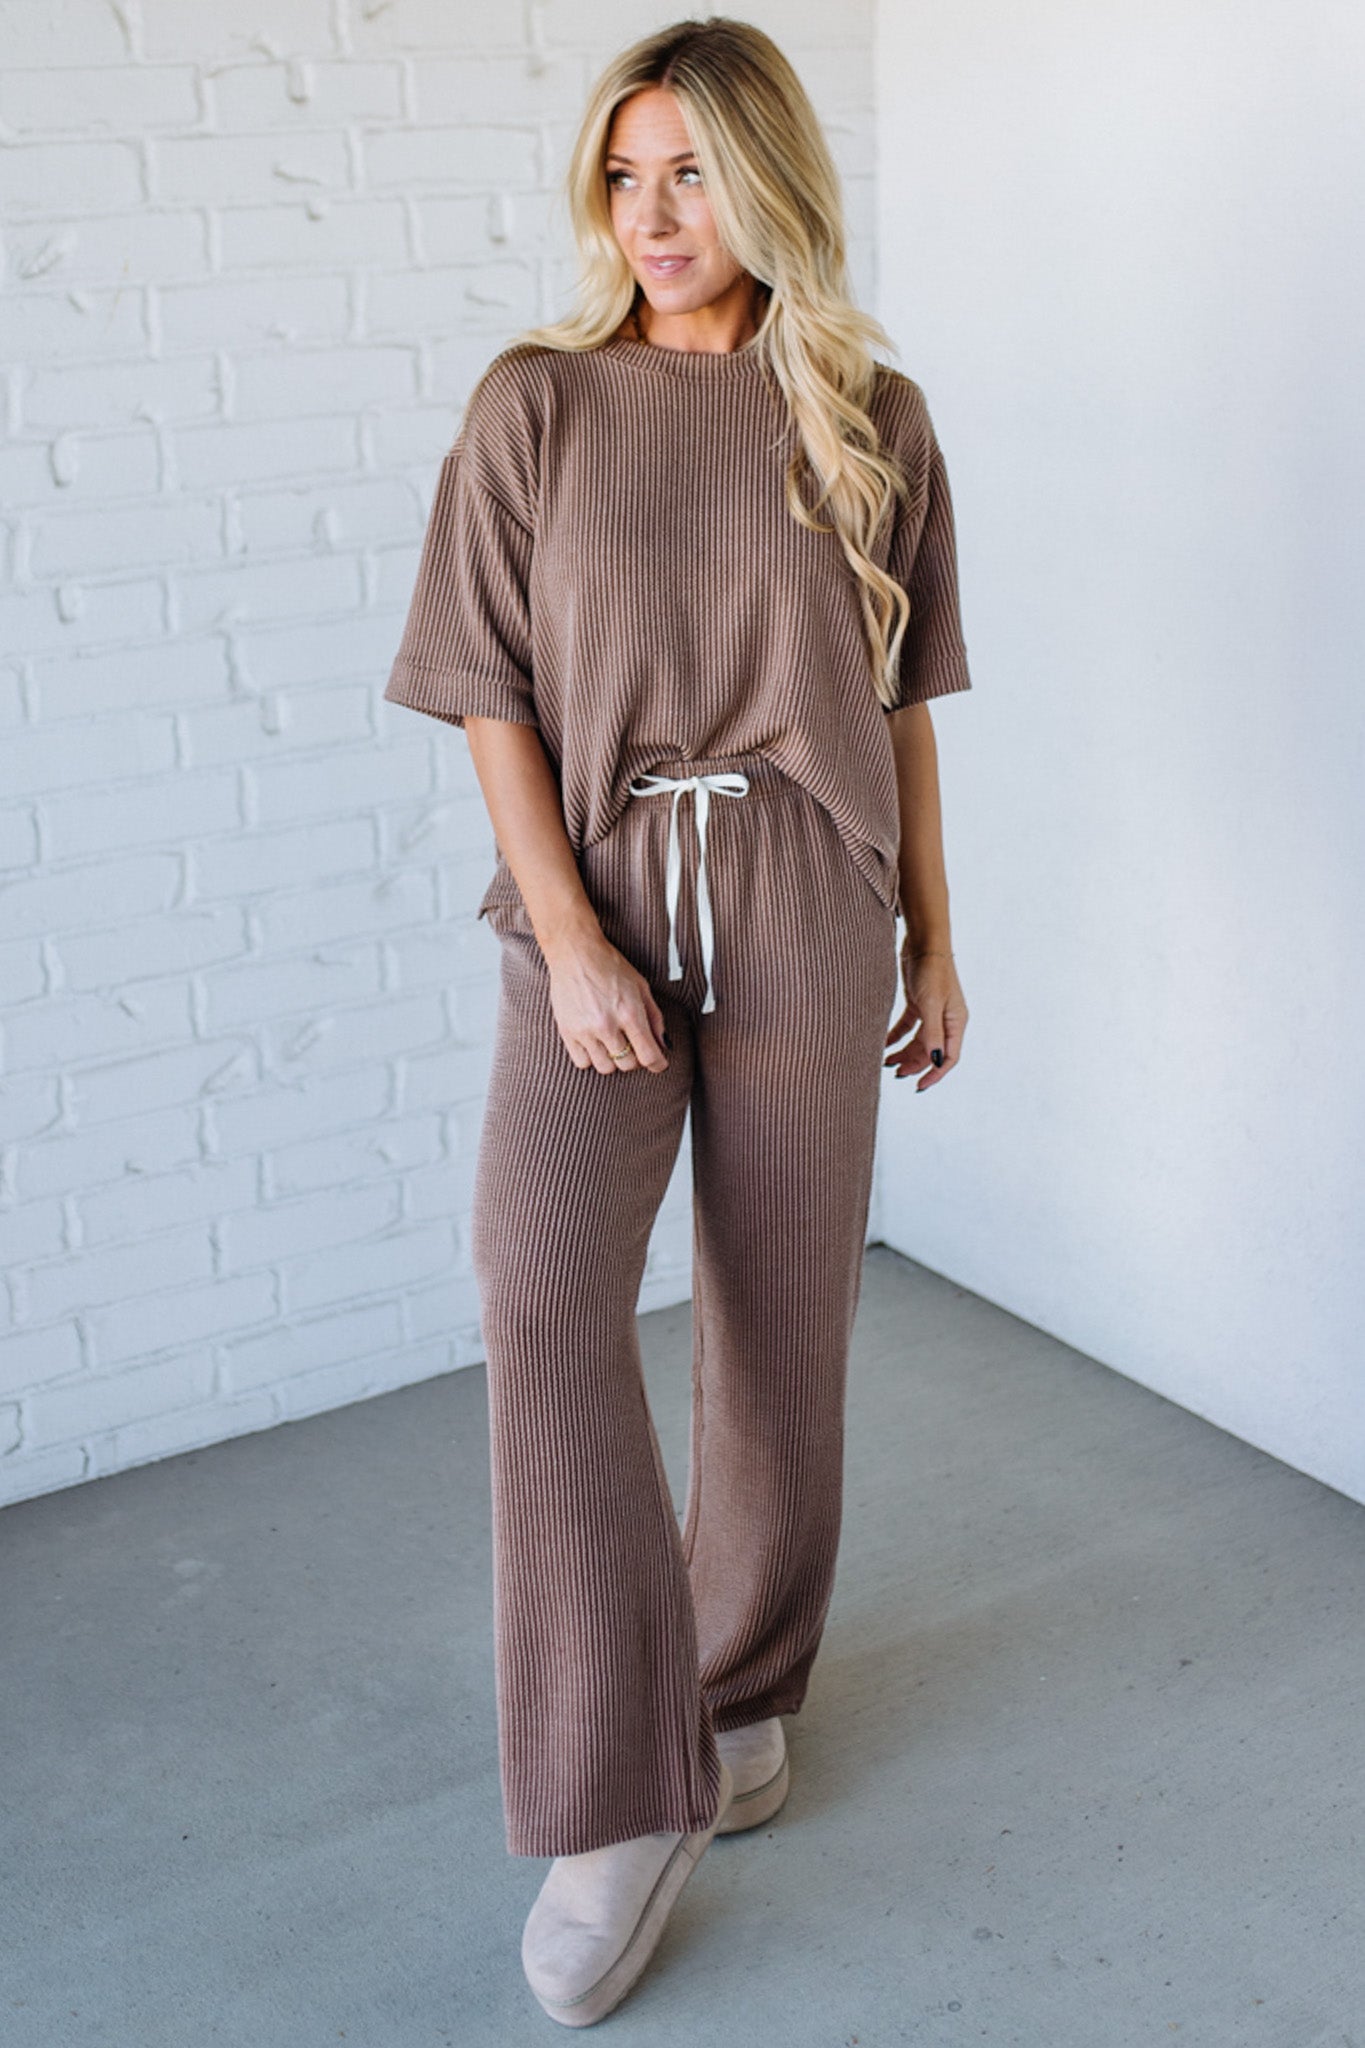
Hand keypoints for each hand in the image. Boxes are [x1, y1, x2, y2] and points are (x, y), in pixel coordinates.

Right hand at [541, 926, 669, 1074]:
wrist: (575, 952)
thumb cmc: (609, 965)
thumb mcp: (641, 986)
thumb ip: (654, 1018)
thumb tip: (662, 1044)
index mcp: (629, 1012)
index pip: (649, 1055)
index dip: (657, 1064)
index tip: (658, 1064)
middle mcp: (607, 1024)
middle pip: (628, 1065)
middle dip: (635, 1058)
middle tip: (632, 1044)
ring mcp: (584, 1030)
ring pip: (605, 1068)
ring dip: (613, 1059)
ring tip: (611, 1042)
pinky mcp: (567, 1031)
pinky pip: (582, 1062)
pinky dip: (591, 1058)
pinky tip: (594, 1043)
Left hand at [885, 942, 967, 1090]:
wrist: (922, 941)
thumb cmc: (931, 970)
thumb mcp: (930, 1004)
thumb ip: (932, 1033)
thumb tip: (935, 1060)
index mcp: (956, 1022)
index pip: (949, 1057)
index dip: (935, 1074)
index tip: (918, 1086)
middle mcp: (947, 1019)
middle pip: (931, 1051)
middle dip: (914, 1065)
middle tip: (895, 1073)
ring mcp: (932, 1012)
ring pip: (919, 1041)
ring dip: (904, 1053)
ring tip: (886, 1062)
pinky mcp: (918, 1003)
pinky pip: (908, 1027)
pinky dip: (896, 1037)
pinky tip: (883, 1044)